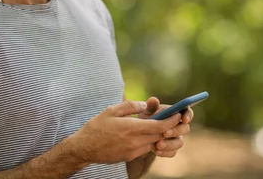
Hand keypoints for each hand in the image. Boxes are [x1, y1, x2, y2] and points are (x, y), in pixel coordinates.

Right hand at [66, 100, 181, 163]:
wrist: (84, 148)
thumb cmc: (96, 127)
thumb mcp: (111, 110)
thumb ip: (130, 106)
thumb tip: (146, 104)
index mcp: (132, 128)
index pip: (160, 126)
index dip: (172, 120)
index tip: (178, 114)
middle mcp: (135, 141)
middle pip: (160, 135)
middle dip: (169, 127)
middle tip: (173, 118)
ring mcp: (133, 151)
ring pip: (154, 143)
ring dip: (160, 135)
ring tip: (159, 124)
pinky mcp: (130, 157)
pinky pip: (146, 149)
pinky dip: (150, 141)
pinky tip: (146, 133)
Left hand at [137, 97, 193, 157]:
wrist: (140, 136)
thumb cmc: (146, 119)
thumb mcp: (146, 112)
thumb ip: (151, 107)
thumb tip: (153, 100)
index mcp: (176, 114)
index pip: (187, 112)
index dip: (188, 116)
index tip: (183, 119)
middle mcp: (179, 126)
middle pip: (185, 129)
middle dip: (176, 131)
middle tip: (165, 133)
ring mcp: (177, 138)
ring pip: (179, 143)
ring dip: (169, 144)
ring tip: (158, 144)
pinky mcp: (172, 149)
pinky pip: (172, 152)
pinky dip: (165, 152)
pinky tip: (156, 151)